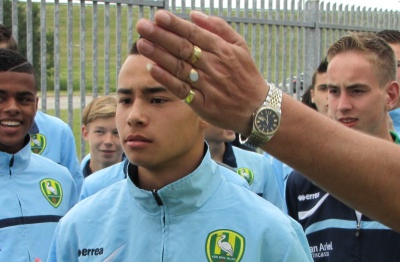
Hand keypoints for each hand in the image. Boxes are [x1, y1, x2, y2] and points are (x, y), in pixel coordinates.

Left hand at [136, 10, 267, 134]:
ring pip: (179, 68)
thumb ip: (218, 28)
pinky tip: (153, 68)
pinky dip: (167, 79)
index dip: (175, 24)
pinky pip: (181, 89)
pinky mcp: (203, 104)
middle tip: (142, 26)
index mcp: (222, 50)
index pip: (194, 34)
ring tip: (142, 44)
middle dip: (160, 36)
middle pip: (183, 48)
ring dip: (158, 55)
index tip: (158, 16)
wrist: (257, 109)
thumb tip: (193, 15)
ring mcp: (208, 85)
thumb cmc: (246, 74)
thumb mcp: (239, 46)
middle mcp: (214, 66)